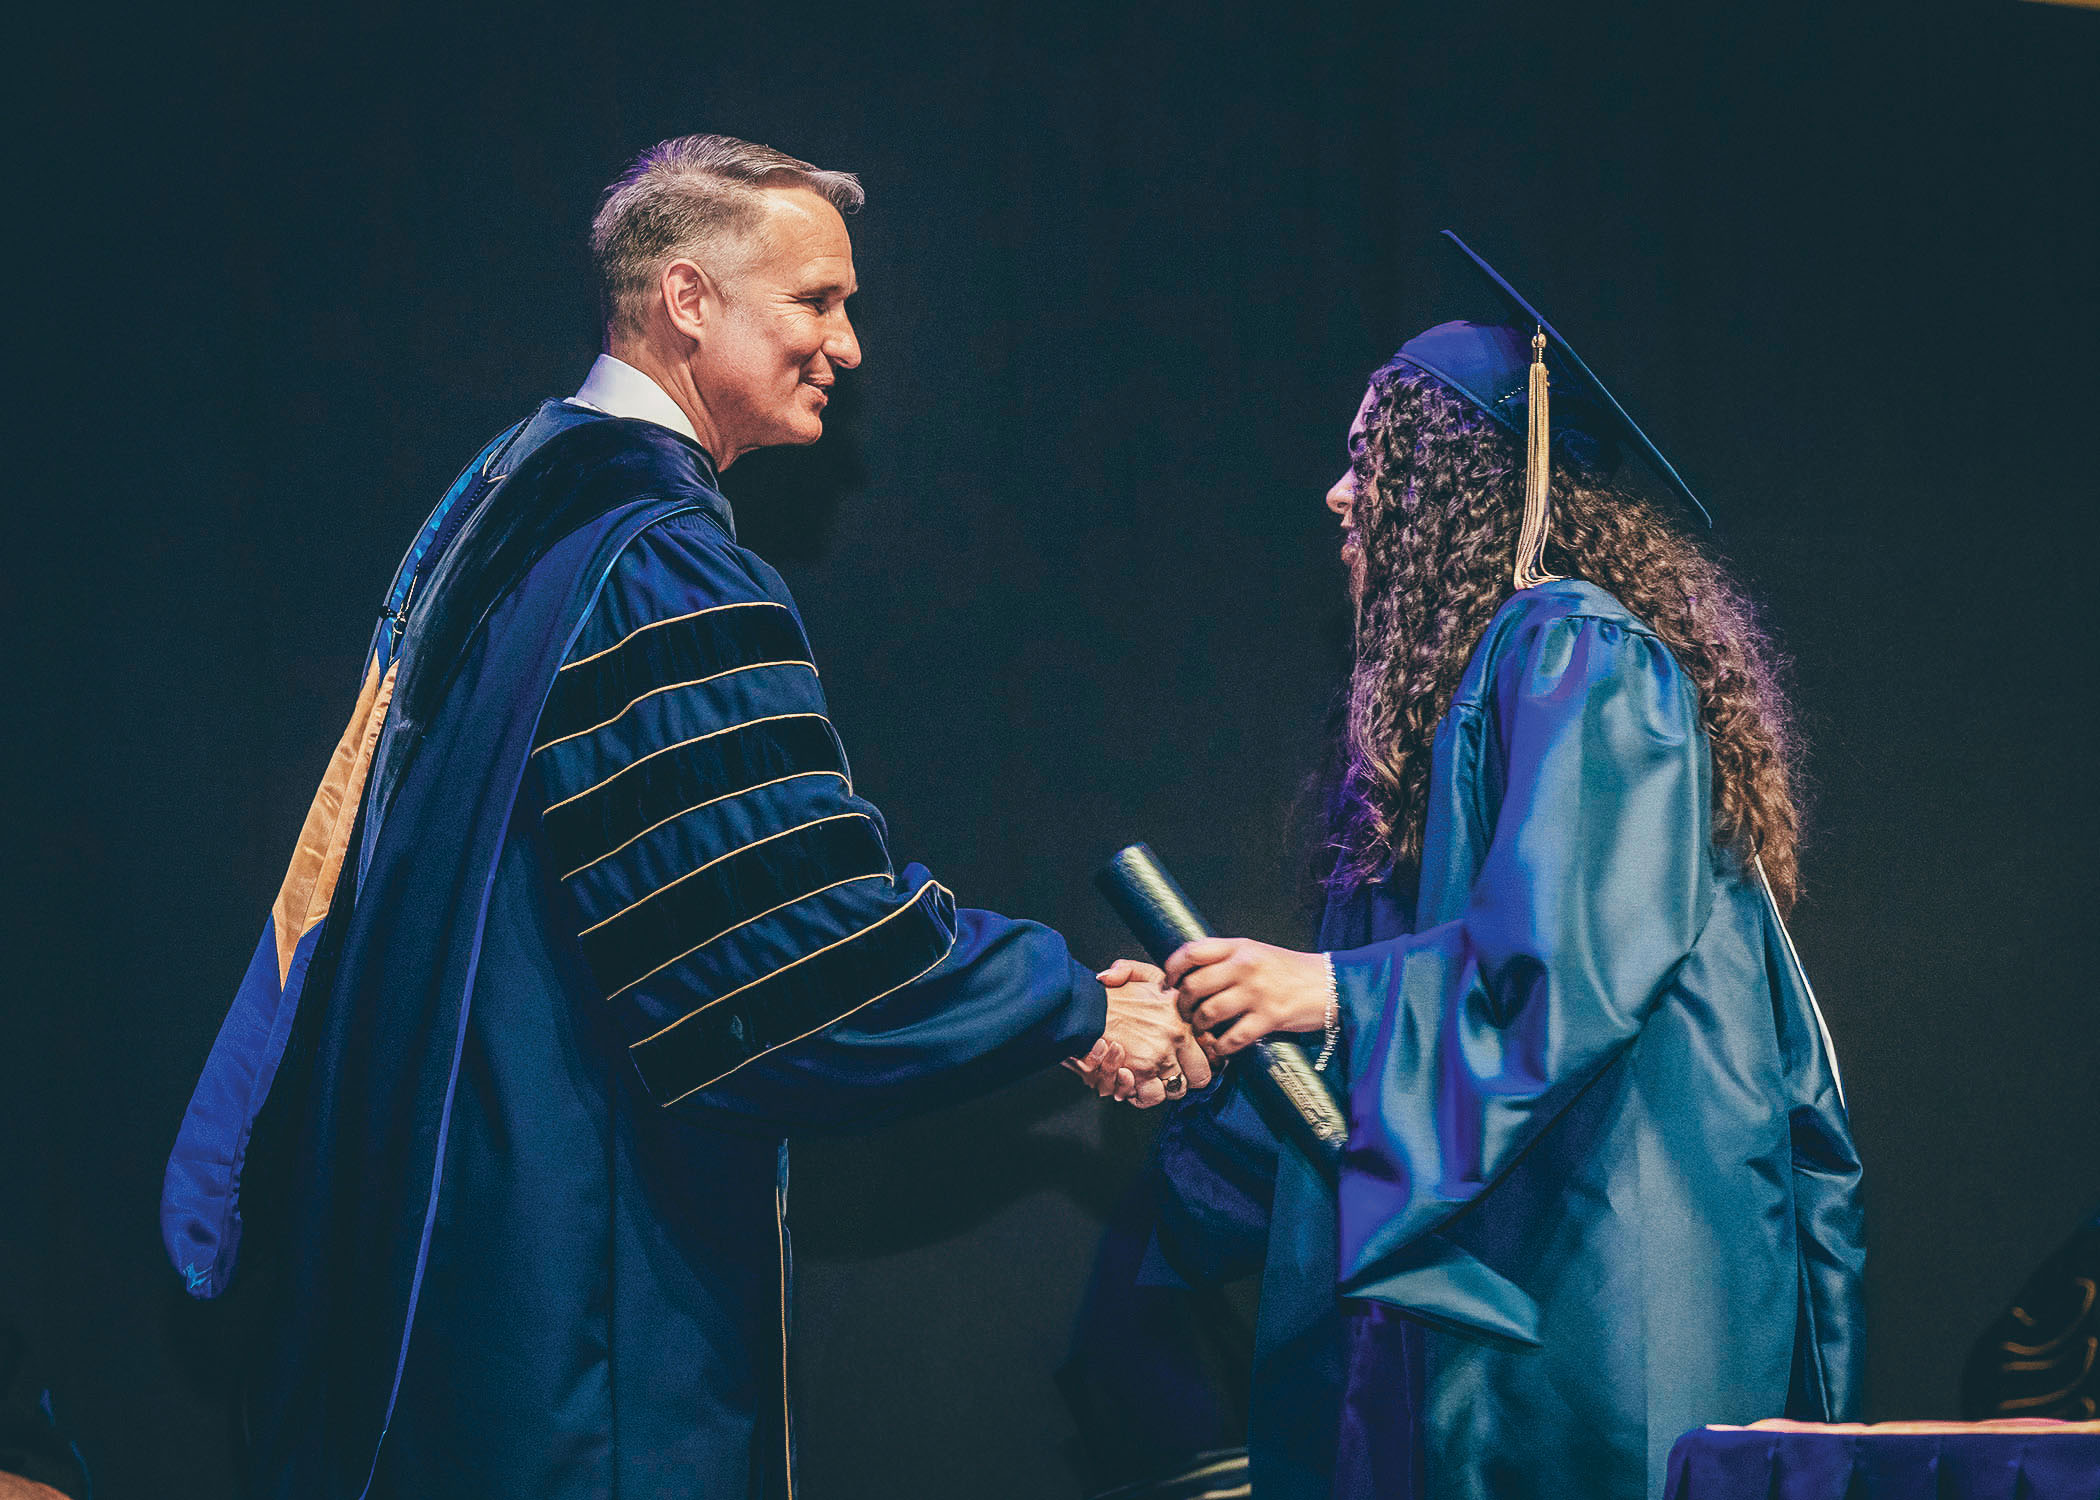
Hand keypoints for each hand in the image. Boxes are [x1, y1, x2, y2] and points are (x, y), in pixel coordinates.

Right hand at [1060, 960, 1210, 1107]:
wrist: (1083, 1007)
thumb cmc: (1111, 992)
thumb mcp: (1142, 974)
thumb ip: (1161, 979)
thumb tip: (1168, 988)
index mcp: (1182, 1020)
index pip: (1212, 1053)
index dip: (1202, 1060)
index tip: (1191, 1061)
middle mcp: (1175, 1041)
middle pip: (1199, 1078)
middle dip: (1186, 1078)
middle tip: (1171, 1073)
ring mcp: (1158, 1059)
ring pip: (1174, 1091)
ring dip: (1160, 1089)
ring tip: (1146, 1078)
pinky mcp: (1137, 1074)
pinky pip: (1148, 1097)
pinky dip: (1140, 1094)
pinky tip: (1130, 1081)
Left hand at [1164, 937, 1331, 1059]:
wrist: (1330, 984)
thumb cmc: (1290, 971)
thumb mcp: (1257, 953)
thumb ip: (1227, 959)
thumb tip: (1190, 974)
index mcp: (1239, 947)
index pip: (1191, 952)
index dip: (1172, 969)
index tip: (1169, 983)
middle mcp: (1245, 966)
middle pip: (1194, 985)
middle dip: (1181, 1004)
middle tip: (1183, 1013)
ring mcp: (1257, 992)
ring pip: (1208, 1012)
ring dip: (1199, 1026)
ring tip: (1202, 1029)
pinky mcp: (1270, 1017)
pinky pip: (1232, 1037)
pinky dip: (1220, 1046)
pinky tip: (1221, 1047)